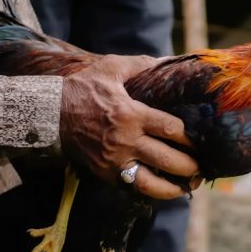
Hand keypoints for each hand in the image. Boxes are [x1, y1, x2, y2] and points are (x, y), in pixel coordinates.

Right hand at [59, 54, 200, 198]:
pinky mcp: (105, 173)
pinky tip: (166, 190)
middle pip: (167, 159)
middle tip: (202, 168)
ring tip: (189, 186)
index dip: (189, 137)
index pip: (170, 129)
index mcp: (131, 114)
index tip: (201, 140)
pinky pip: (133, 187)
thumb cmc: (82, 89)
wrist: (48, 114)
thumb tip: (168, 60)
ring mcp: (114, 161)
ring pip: (151, 183)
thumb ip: (141, 65)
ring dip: (174, 188)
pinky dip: (152, 192)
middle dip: (190, 166)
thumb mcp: (110, 69)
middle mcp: (125, 141)